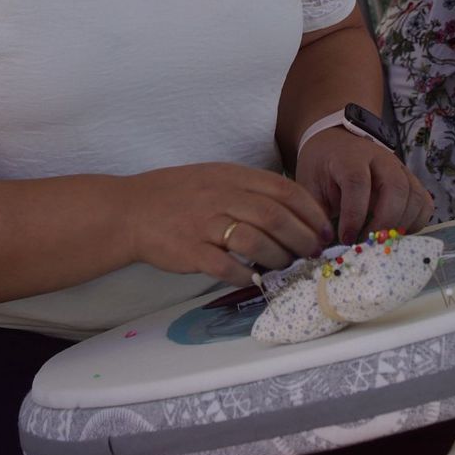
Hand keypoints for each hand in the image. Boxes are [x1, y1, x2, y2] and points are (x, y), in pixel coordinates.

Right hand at [122, 163, 332, 286]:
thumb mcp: (215, 177)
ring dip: (280, 258)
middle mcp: (221, 197)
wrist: (131, 210)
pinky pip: (228, 267)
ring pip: (257, 242)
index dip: (311, 211)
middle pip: (276, 217)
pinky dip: (248, 275)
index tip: (324, 228)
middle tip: (313, 252)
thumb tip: (293, 210)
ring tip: (288, 266)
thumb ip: (249, 189)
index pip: (284, 190)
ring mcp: (205, 224)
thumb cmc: (177, 195)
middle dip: (303, 238)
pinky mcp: (191, 252)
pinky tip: (256, 279)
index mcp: (231, 176)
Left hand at [295, 130, 432, 244]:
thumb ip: (316, 213)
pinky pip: (424, 202)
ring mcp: (400, 168)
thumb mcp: (310, 185)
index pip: (357, 183)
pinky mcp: (410, 180)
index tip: (347, 238)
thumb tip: (323, 245)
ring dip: (401, 225)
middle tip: (369, 243)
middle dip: (384, 222)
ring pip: (414, 196)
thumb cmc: (322, 167)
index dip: (354, 214)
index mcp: (349, 157)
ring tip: (381, 241)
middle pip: (395, 187)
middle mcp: (380, 159)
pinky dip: (416, 222)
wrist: (337, 143)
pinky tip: (397, 234)